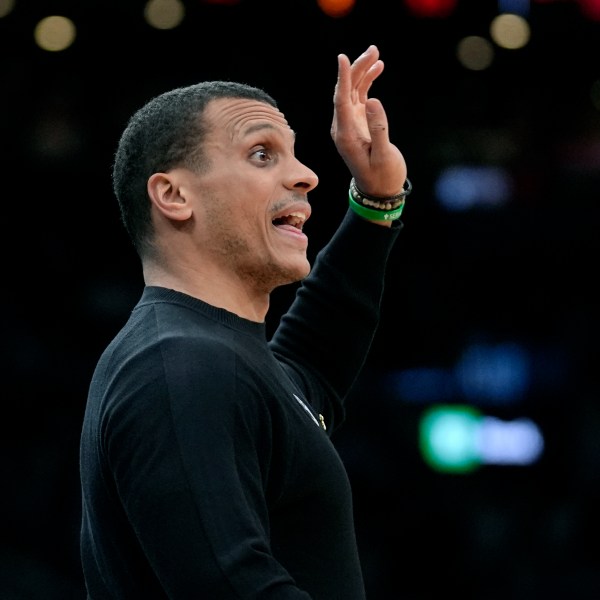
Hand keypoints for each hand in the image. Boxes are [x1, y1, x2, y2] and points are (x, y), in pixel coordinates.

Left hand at [331, 45, 406, 197]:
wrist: (379, 190)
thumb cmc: (382, 176)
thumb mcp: (383, 156)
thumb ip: (378, 129)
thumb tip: (372, 100)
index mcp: (345, 135)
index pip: (340, 101)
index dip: (342, 79)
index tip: (343, 58)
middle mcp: (343, 127)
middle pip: (345, 91)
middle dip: (356, 69)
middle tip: (373, 50)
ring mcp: (350, 124)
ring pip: (352, 91)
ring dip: (362, 72)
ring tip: (376, 53)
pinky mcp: (358, 123)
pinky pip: (359, 97)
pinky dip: (367, 82)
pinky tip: (377, 68)